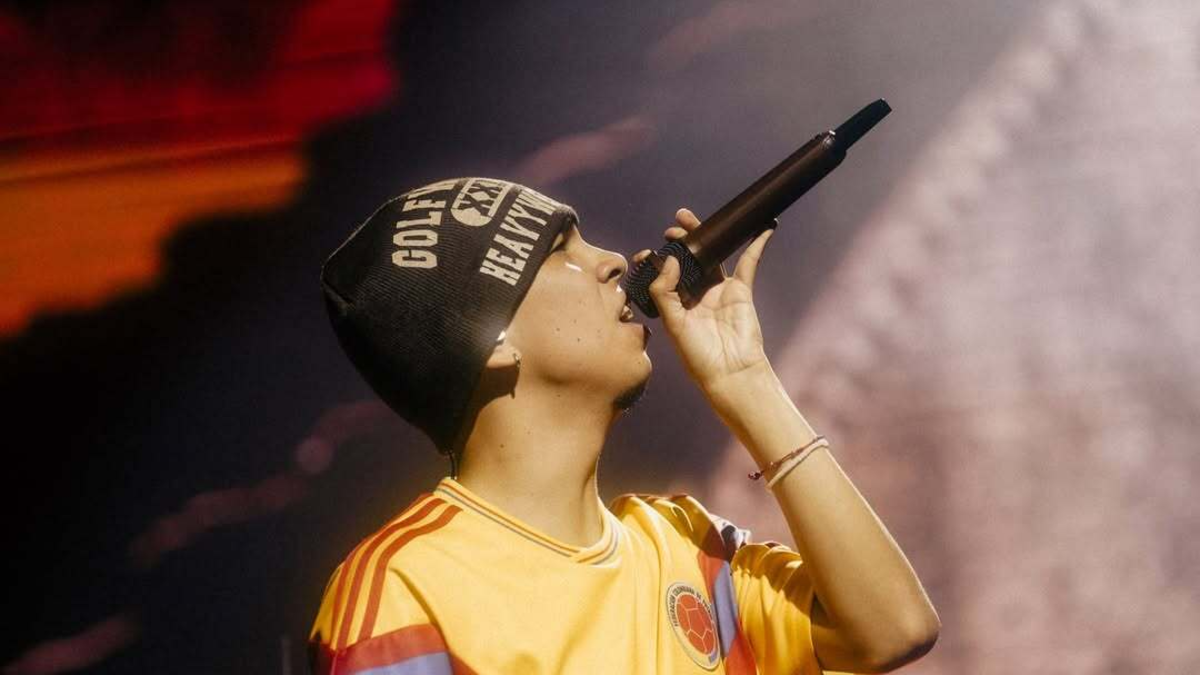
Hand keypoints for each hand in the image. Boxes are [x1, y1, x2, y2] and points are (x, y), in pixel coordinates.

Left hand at [633, 207, 776, 393]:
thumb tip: (669, 260)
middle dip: (680, 241)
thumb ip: (665, 292)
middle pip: (688, 260)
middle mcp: (696, 295)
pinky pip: (749, 263)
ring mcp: (719, 291)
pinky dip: (756, 245)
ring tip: (689, 217)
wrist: (731, 372)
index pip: (664, 275)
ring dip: (707, 236)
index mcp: (676, 304)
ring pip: (712, 256)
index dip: (656, 261)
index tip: (648, 252)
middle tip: (673, 226)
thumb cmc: (698, 356)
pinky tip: (762, 228)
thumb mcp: (673, 324)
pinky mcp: (741, 292)